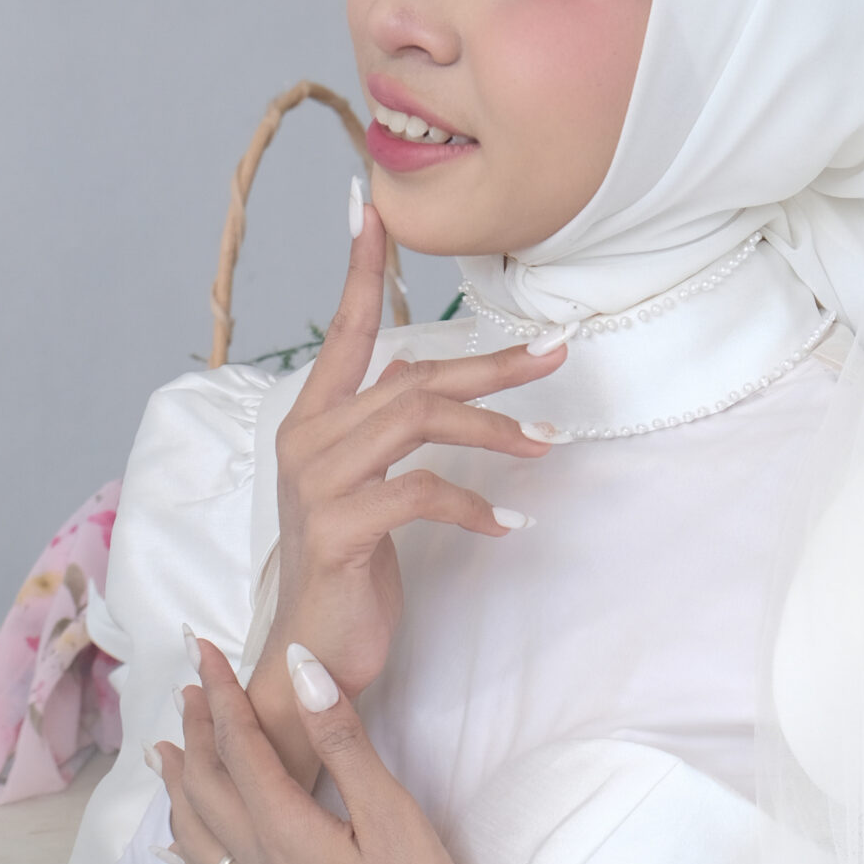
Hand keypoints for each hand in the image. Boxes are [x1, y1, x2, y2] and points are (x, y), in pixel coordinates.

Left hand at [156, 641, 642, 863]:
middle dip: (194, 731)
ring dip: (177, 788)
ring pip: (195, 837)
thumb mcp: (393, 815)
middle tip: (188, 690)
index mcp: (283, 830)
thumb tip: (302, 671)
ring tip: (164, 755)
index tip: (204, 652)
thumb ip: (343, 742)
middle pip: (206, 787)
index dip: (219, 694)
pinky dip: (188, 853)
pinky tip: (183, 850)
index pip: (238, 746)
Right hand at [248, 191, 565, 784]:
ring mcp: (316, 483)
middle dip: (492, 364)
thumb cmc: (348, 569)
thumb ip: (392, 431)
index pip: (345, 332)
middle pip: (412, 377)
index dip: (361, 271)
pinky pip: (419, 493)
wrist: (309, 655)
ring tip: (546, 442)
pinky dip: (472, 504)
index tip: (370, 208)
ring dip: (493, 428)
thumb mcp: (371, 488)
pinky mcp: (337, 530)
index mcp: (312, 420)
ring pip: (418, 421)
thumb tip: (440, 381)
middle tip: (557, 354)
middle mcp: (306, 439)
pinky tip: (507, 524)